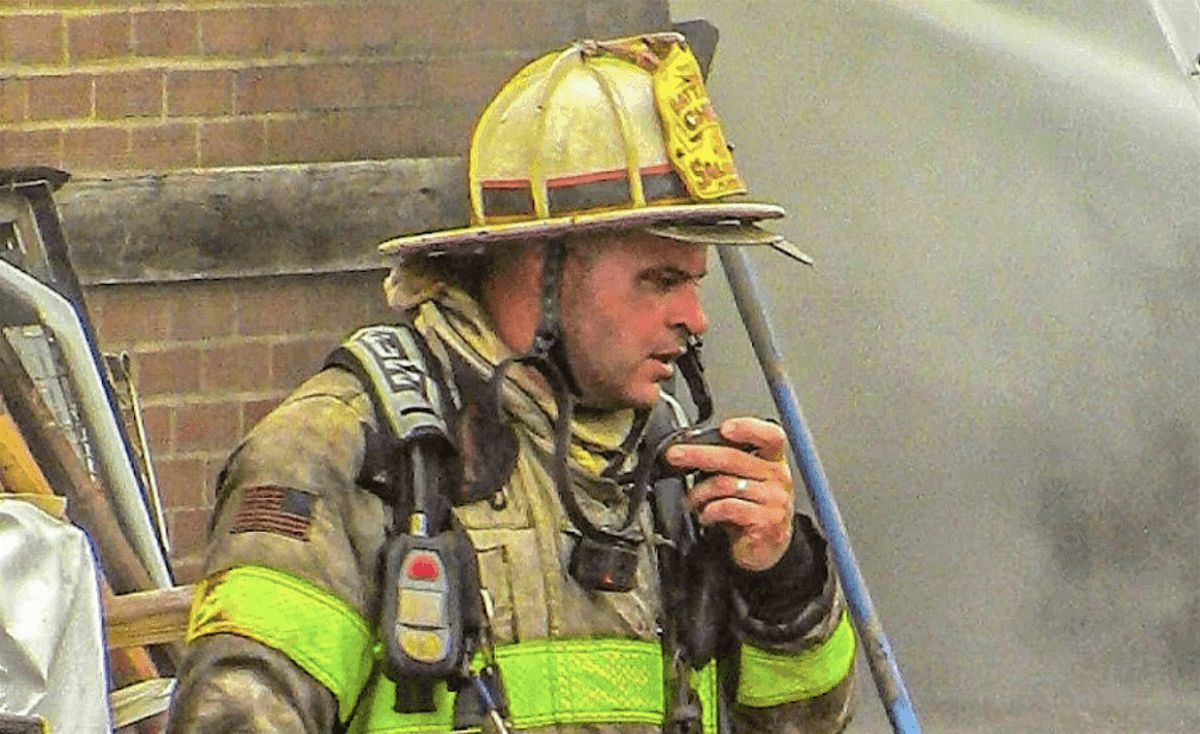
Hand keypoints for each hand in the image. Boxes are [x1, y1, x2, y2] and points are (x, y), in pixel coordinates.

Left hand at [664, 417, 794, 570]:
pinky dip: (709, 511)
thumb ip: (730, 462)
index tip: (725, 428)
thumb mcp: (747, 481)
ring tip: (691, 499)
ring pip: (726, 484)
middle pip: (734, 458)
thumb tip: (694, 448)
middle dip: (698, 454)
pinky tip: (705, 515)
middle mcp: (778, 477)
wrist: (766, 548)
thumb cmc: (752, 510)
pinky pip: (729, 507)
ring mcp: (774, 500)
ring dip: (700, 492)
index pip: (770, 436)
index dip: (748, 428)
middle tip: (675, 455)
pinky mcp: (766, 521)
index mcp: (773, 461)